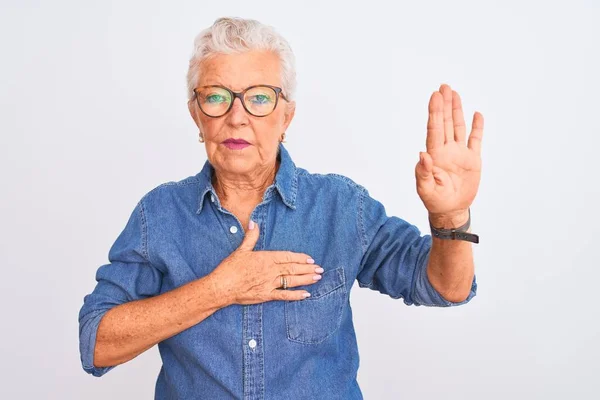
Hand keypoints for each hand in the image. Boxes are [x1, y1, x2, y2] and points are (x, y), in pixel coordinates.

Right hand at [207, 221, 322, 305]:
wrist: (221, 287)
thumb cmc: (230, 268)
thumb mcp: (241, 250)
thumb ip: (251, 237)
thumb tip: (253, 223)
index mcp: (265, 258)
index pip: (287, 256)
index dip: (300, 258)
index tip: (310, 259)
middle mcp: (270, 271)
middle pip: (293, 268)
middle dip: (308, 268)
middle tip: (320, 269)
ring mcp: (269, 283)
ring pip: (292, 281)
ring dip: (306, 279)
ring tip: (317, 278)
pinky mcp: (266, 295)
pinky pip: (284, 295)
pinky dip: (296, 295)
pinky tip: (306, 294)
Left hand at [415, 84, 483, 226]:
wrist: (451, 210)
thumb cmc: (435, 200)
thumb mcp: (425, 189)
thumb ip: (423, 173)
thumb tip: (423, 155)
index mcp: (435, 155)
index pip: (434, 129)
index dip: (434, 112)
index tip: (435, 96)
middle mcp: (446, 150)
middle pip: (444, 123)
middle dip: (444, 105)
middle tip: (444, 87)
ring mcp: (459, 153)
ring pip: (458, 127)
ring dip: (456, 111)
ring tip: (455, 94)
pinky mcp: (472, 159)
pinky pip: (475, 140)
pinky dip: (477, 128)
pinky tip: (477, 115)